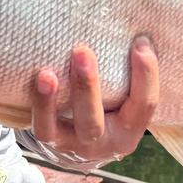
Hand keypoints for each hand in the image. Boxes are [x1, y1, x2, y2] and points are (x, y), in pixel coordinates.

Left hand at [30, 35, 157, 165]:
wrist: (84, 150)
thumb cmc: (110, 110)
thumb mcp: (126, 100)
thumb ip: (129, 75)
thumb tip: (136, 31)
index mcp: (129, 130)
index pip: (145, 105)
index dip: (146, 74)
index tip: (139, 42)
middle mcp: (102, 142)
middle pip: (93, 120)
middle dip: (87, 85)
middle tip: (82, 51)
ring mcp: (73, 145)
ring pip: (59, 129)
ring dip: (50, 101)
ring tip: (46, 74)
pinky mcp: (50, 142)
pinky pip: (41, 128)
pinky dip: (38, 105)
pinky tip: (37, 79)